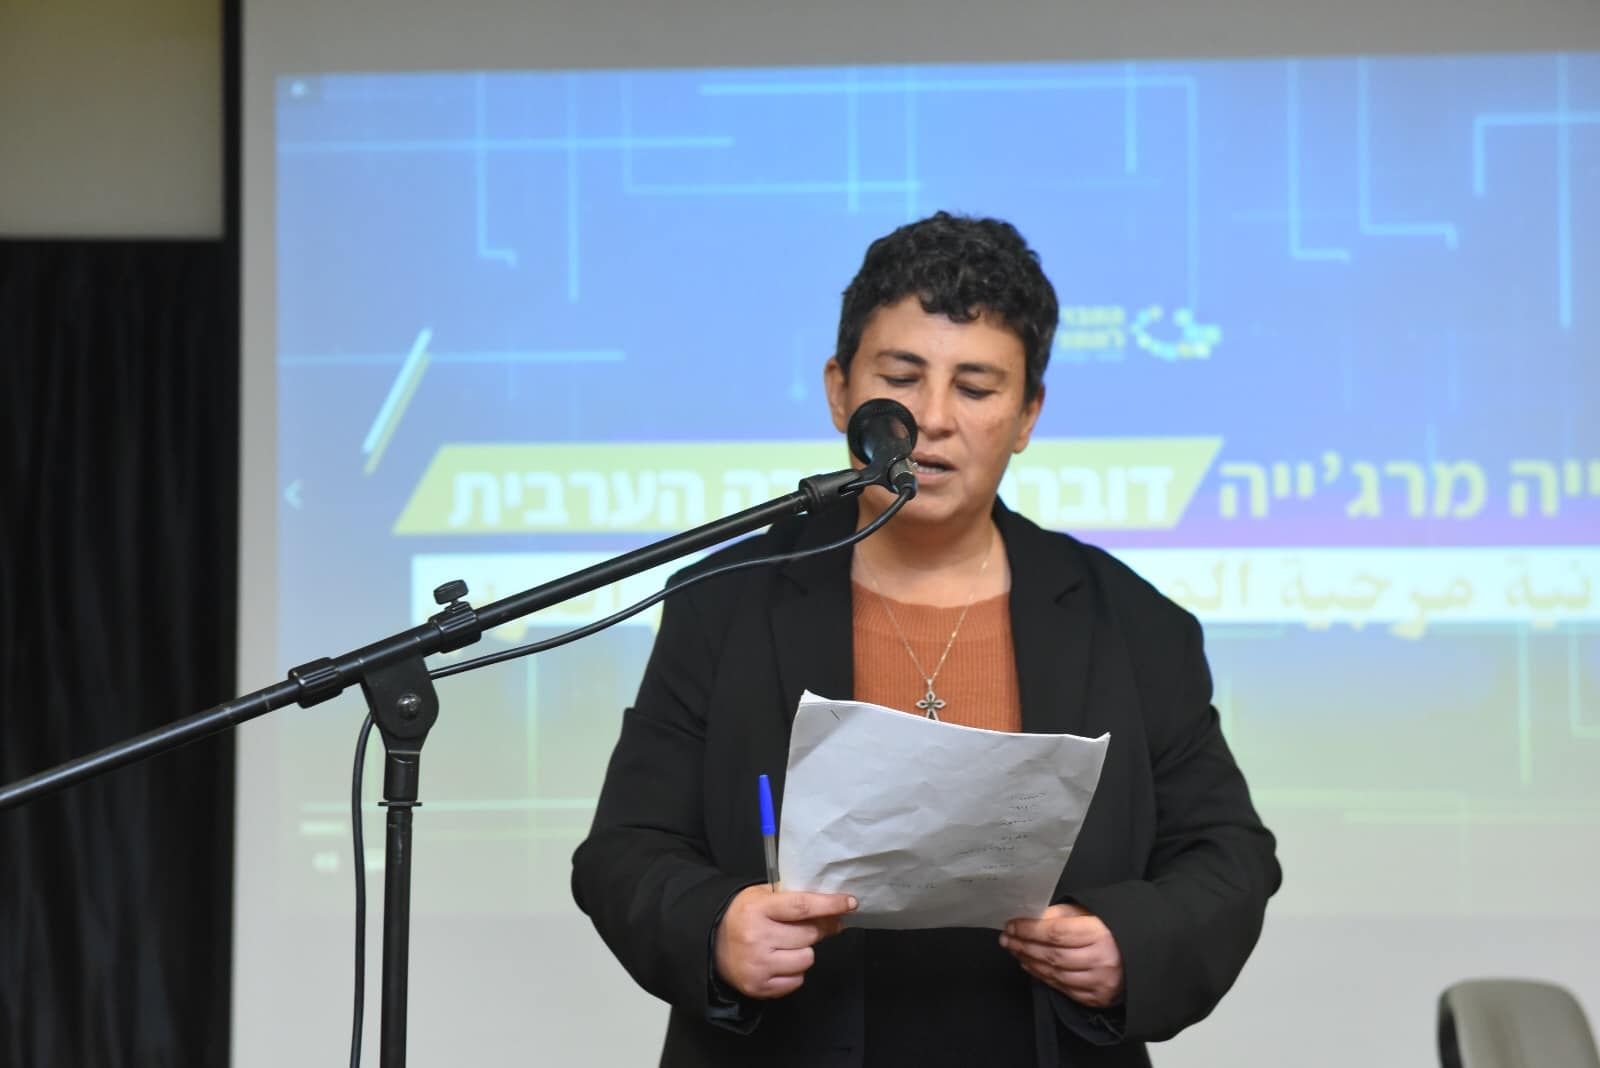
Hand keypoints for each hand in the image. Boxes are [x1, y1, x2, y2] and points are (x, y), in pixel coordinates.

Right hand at [714, 887, 856, 998]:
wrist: (711, 945)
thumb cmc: (743, 916)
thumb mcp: (762, 896)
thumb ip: (793, 899)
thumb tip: (833, 912)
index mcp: (758, 909)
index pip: (802, 906)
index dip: (830, 904)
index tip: (850, 903)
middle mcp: (757, 937)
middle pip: (809, 934)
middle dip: (818, 928)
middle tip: (816, 925)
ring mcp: (758, 964)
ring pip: (806, 959)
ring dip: (804, 951)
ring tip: (789, 945)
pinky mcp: (759, 986)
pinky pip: (797, 980)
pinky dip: (794, 971)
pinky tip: (780, 961)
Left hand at [1000, 903, 1123, 1008]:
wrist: (1147, 952)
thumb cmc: (1115, 927)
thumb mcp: (1091, 911)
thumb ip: (1061, 914)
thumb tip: (1032, 918)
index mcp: (1101, 933)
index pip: (1055, 933)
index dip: (1029, 930)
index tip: (1011, 925)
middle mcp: (1102, 961)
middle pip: (1052, 956)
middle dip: (1024, 946)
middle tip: (1006, 939)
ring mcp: (1102, 983)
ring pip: (1056, 975)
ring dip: (1031, 962)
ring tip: (1016, 951)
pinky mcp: (1101, 998)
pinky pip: (1065, 990)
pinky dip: (1045, 978)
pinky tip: (1032, 967)